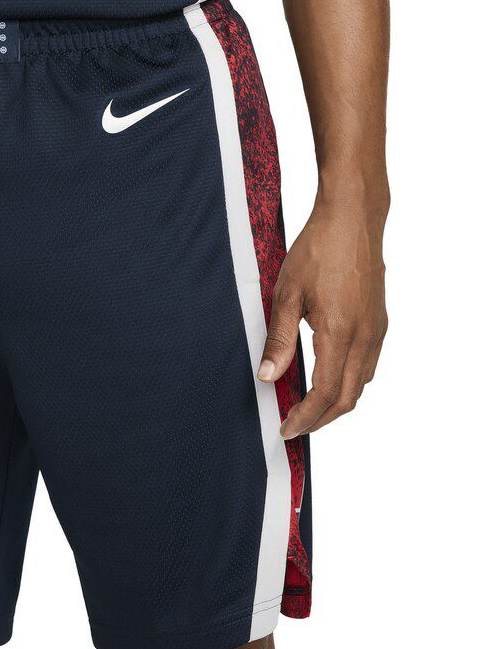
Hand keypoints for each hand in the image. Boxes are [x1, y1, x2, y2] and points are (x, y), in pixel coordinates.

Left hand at [257, 196, 388, 438]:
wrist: (352, 219)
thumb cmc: (317, 250)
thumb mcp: (286, 296)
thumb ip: (278, 340)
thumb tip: (268, 377)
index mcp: (340, 333)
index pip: (326, 393)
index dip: (306, 417)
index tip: (286, 429)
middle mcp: (365, 336)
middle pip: (348, 397)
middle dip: (321, 419)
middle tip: (294, 425)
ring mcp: (376, 329)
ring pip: (361, 383)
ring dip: (336, 403)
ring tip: (307, 408)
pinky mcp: (379, 321)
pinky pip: (368, 365)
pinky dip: (349, 383)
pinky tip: (328, 379)